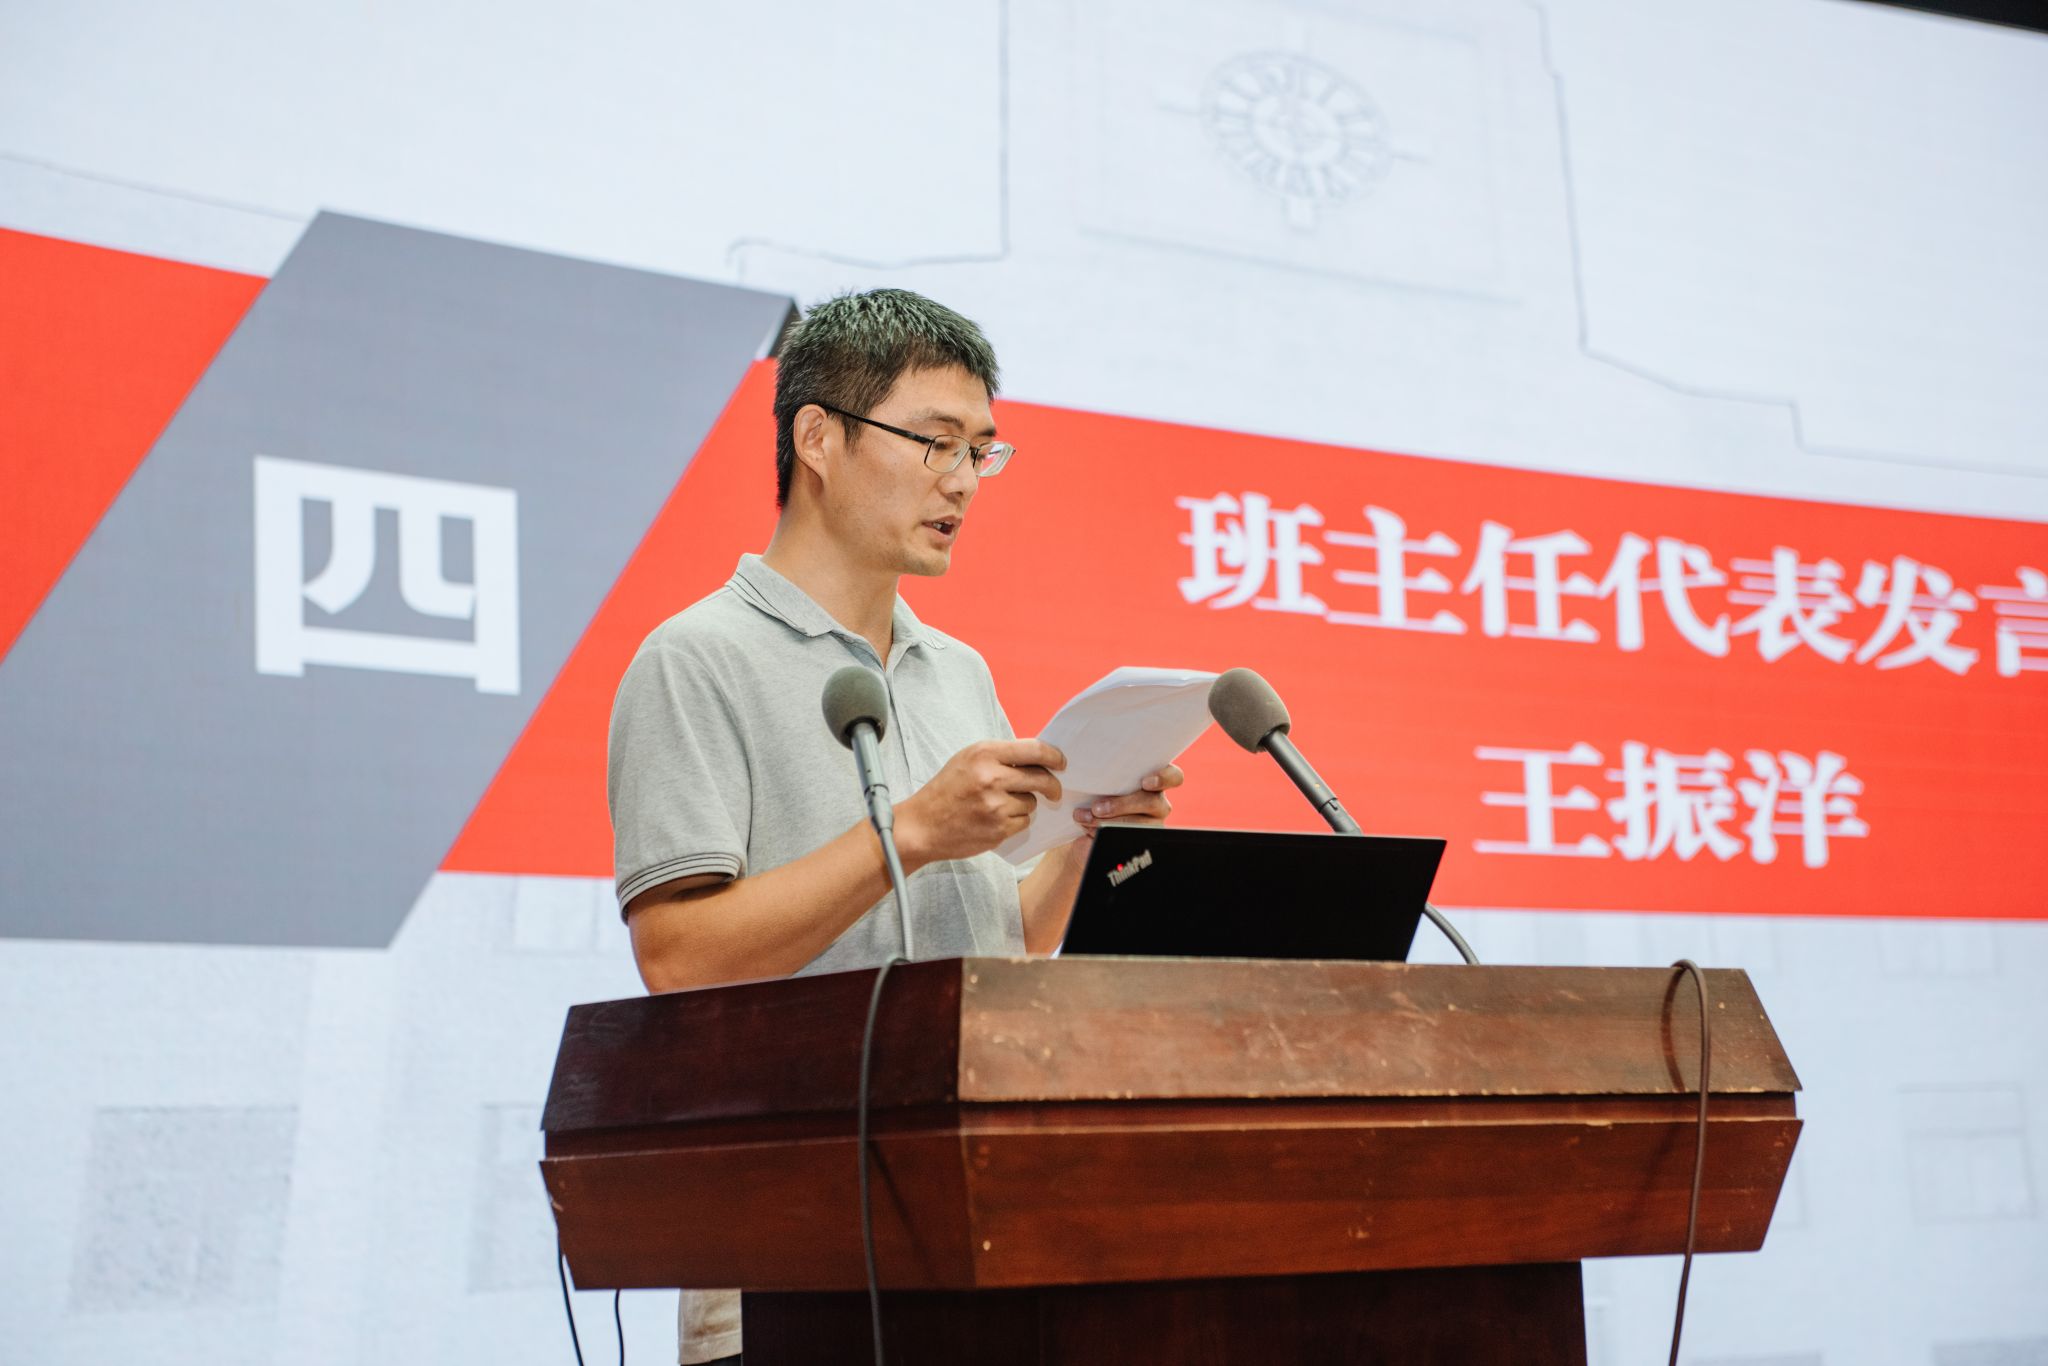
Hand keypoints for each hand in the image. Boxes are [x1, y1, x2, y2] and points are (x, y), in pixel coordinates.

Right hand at [896, 739, 1066, 867]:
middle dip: (1052, 786)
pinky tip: (995, 819)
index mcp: (984, 753)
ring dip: (1024, 804)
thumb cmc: (945, 791)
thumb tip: (1038, 758)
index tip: (1061, 762)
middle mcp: (991, 777)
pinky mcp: (998, 829)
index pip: (1034, 749)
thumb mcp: (968, 760)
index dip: (1054, 756)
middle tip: (1053, 791)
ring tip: (998, 805)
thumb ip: (1001, 756)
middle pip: (1041, 778)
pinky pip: (1023, 822)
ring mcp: (995, 805)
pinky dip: (1015, 821)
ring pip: (1031, 802)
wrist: (922, 826)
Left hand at [1072, 764, 1183, 838]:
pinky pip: (1128, 840)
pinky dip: (1105, 835)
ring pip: (1140, 825)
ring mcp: (1151, 824)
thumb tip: (1085, 767)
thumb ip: (1097, 769)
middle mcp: (1156, 801)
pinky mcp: (1139, 841)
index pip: (1173, 777)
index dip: (1164, 778)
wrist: (1083, 820)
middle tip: (1097, 808)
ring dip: (1109, 822)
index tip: (1146, 783)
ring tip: (1086, 819)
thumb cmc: (1092, 792)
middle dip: (1122, 805)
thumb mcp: (1094, 778)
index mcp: (1152, 780)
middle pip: (1152, 802)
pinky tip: (1090, 831)